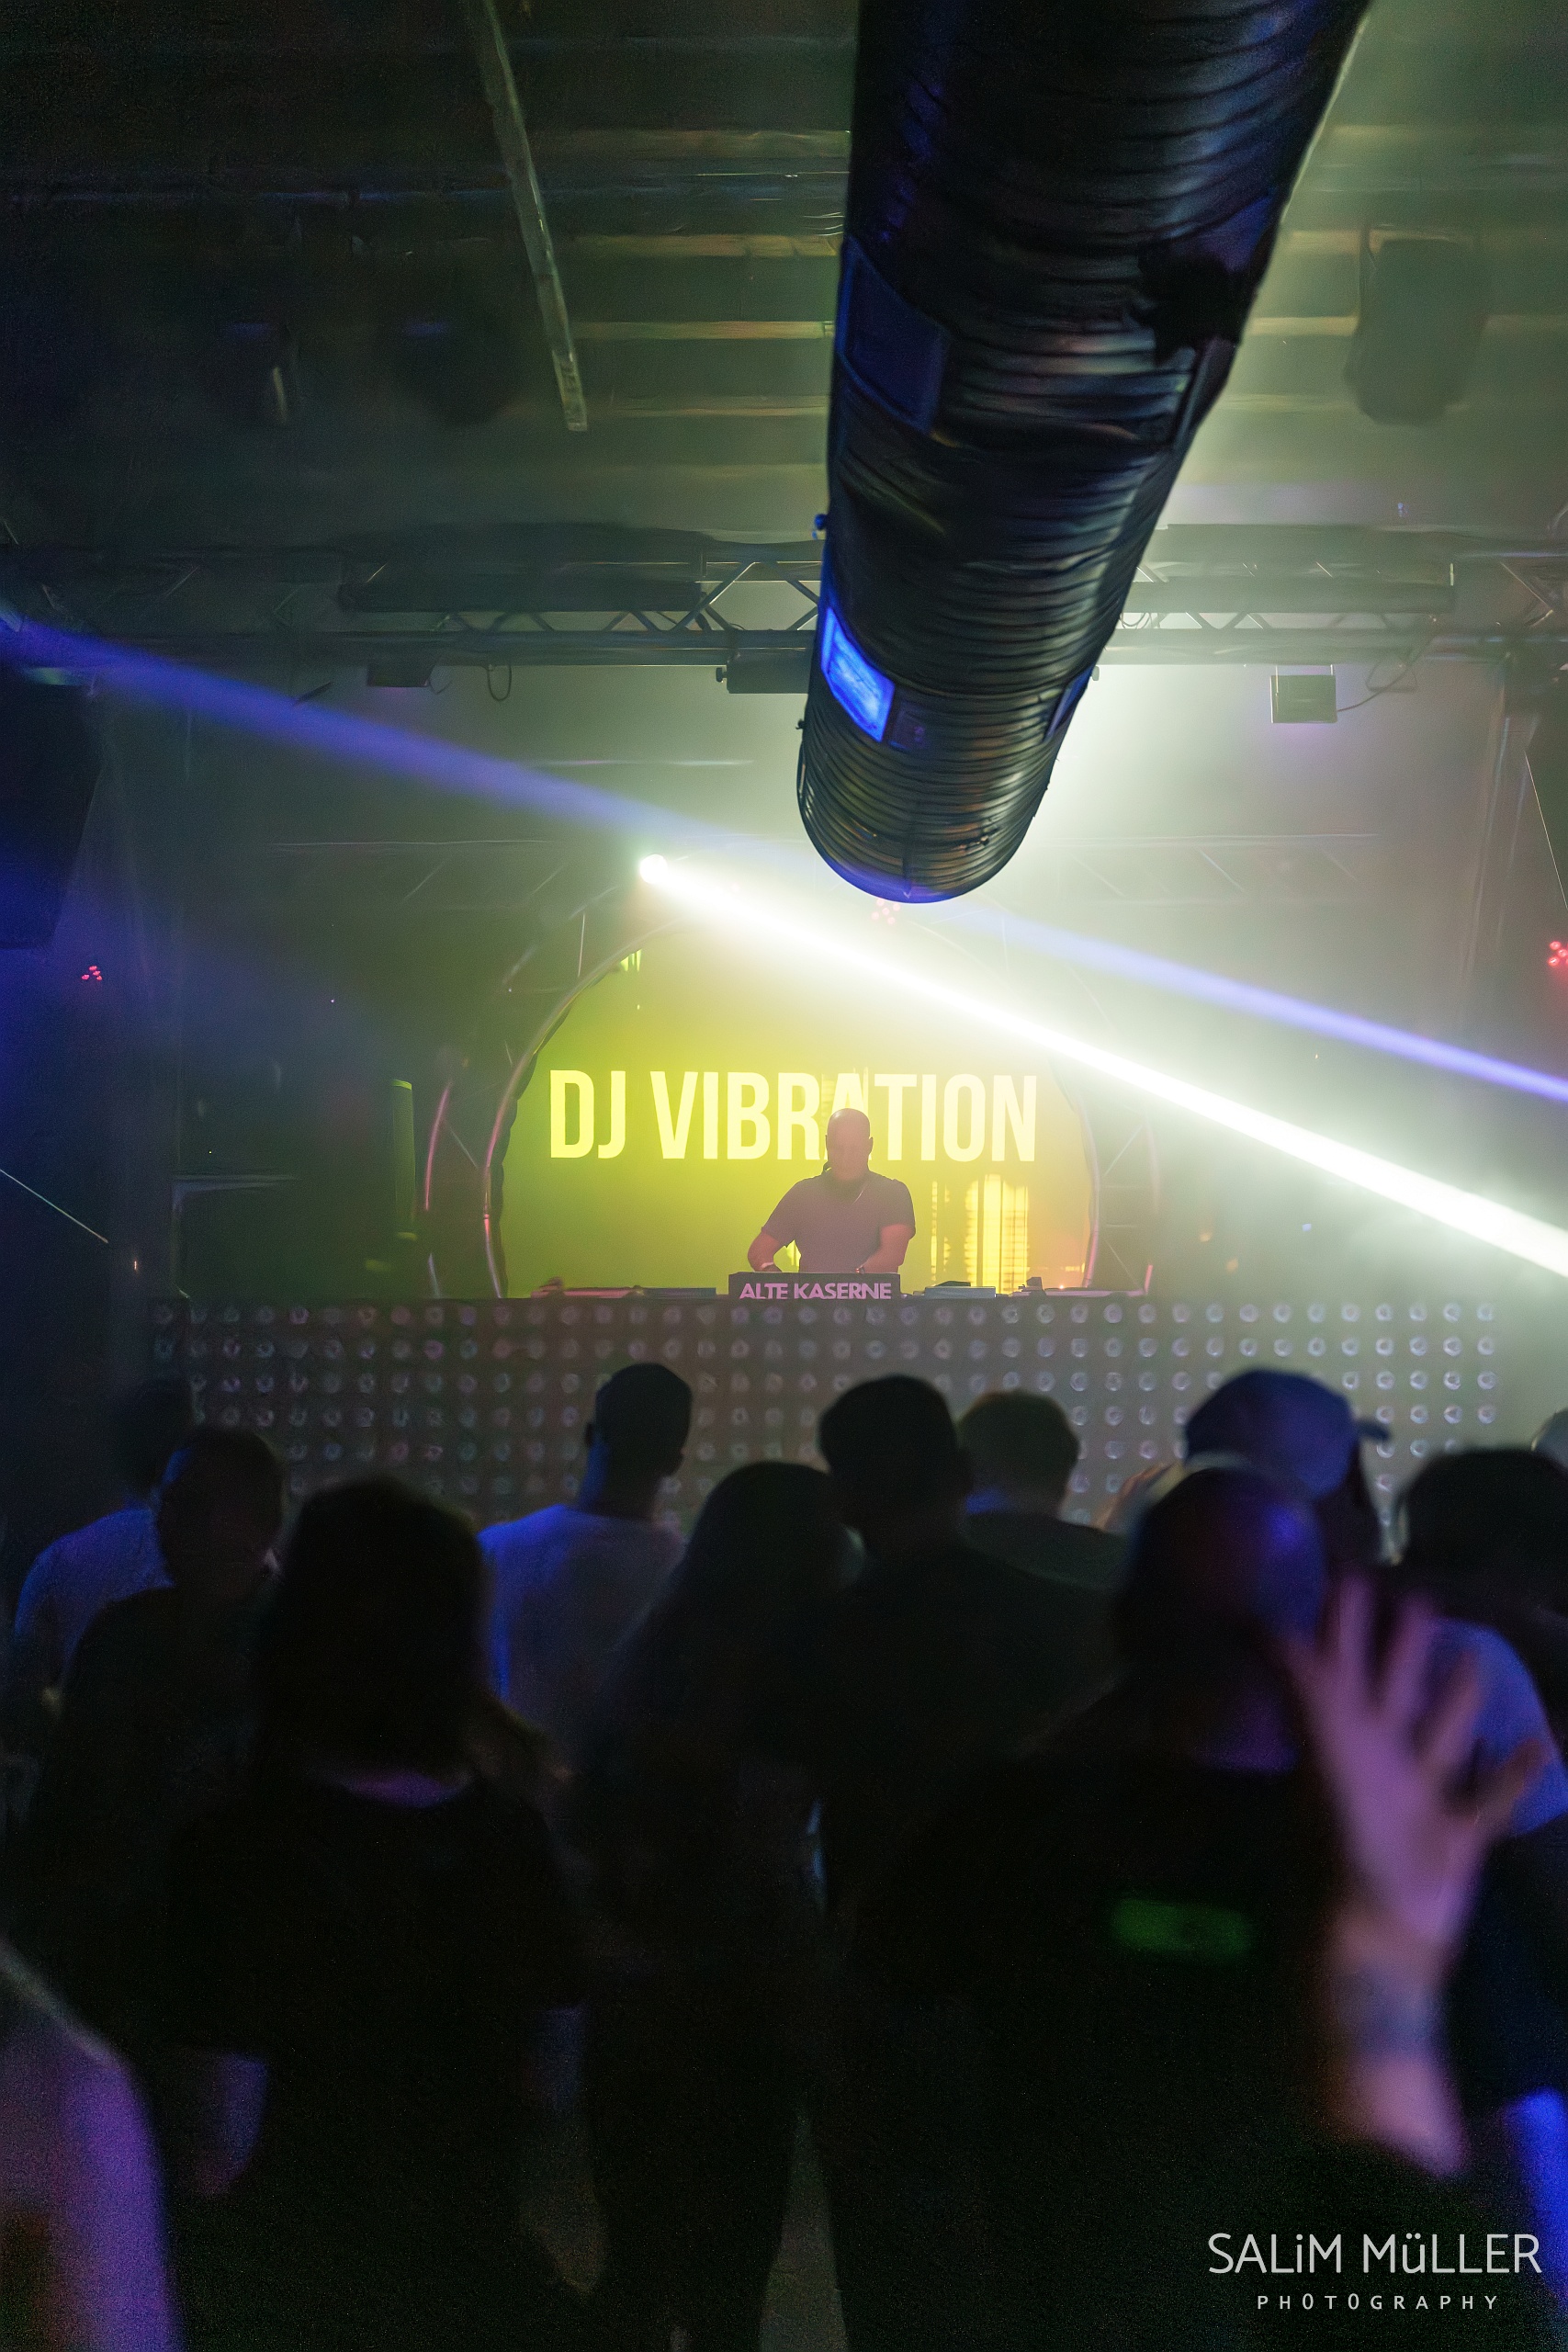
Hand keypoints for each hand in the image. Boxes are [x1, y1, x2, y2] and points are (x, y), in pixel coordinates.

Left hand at [1282, 1579, 1547, 2174]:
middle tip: (1419, 1597)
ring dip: (1458, 1699)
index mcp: (1341, 1736)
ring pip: (1442, 1734)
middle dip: (1400, 1645)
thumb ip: (1296, 1686)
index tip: (1352, 1571)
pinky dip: (1519, 1773)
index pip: (1338, 1661)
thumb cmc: (1344, 1844)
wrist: (1378, 1940)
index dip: (1341, 1619)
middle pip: (1391, 1688)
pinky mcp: (1458, 1837)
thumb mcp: (1319, 1750)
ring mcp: (1418, 1797)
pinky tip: (1546, 1740)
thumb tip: (1254, 1618)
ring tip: (1478, 1657)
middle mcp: (1378, 1758)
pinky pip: (1493, 1798)